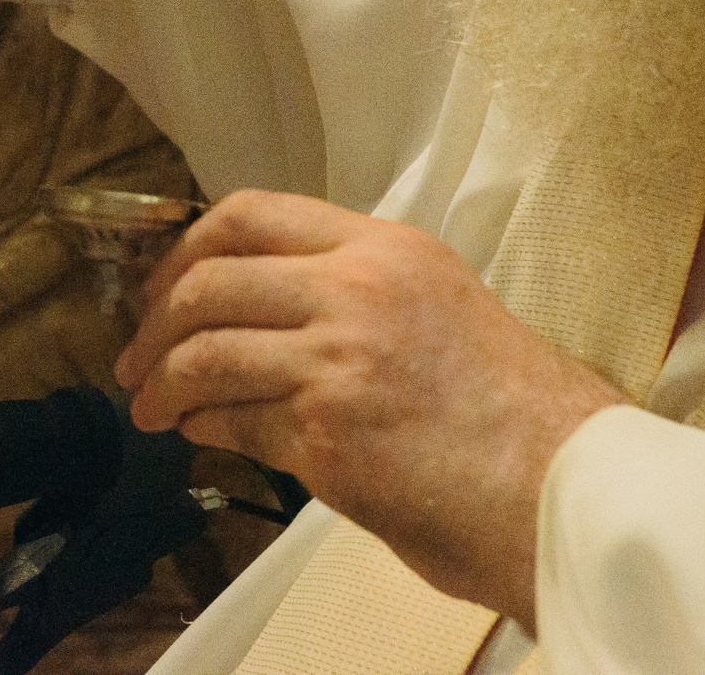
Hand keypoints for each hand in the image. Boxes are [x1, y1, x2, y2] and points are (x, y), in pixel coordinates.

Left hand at [113, 190, 625, 628]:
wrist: (569, 491)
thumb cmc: (516, 416)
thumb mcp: (440, 310)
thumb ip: (357, 298)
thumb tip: (269, 319)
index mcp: (387, 248)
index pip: (252, 213)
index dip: (189, 249)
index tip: (165, 286)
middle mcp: (357, 288)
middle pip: (211, 279)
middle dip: (156, 319)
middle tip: (135, 356)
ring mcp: (338, 358)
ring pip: (206, 350)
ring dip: (161, 382)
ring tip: (150, 408)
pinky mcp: (326, 433)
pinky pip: (230, 419)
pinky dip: (199, 426)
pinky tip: (196, 434)